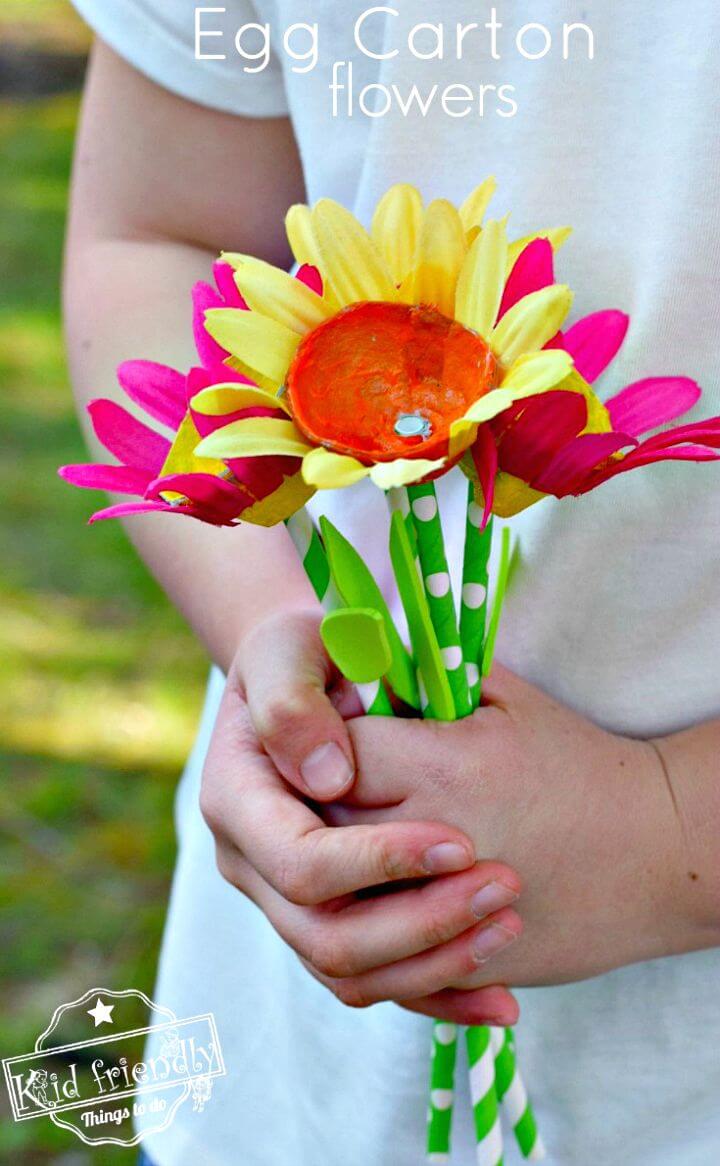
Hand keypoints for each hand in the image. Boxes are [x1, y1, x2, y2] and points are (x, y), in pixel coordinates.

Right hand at [200, 608, 523, 1024]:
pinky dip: (435, 996)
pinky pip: (375, 984)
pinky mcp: (326, 922)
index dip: (378, 861)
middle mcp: (250, 864)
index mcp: (237, 800)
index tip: (460, 842)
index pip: (300, 860)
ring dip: (434, 964)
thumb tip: (329, 778)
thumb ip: (295, 702)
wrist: (312, 679)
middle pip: (326, 934)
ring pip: (350, 972)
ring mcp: (285, 902)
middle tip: (504, 887)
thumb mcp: (290, 647)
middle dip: (420, 921)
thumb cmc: (307, 653)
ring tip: (509, 926)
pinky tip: (500, 1002)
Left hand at [326, 664, 700, 999]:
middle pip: (324, 829)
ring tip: (361, 841)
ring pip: (344, 902)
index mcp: (442, 768)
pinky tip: (384, 895)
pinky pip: (384, 956)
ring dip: (340, 872)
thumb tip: (357, 667)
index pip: (335, 755)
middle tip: (346, 788)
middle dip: (321, 807)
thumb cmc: (574, 760)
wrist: (653, 847)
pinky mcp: (460, 962)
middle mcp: (435, 844)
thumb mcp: (502, 697)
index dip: (331, 743)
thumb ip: (424, 677)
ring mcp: (447, 914)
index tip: (347, 736)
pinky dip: (374, 925)